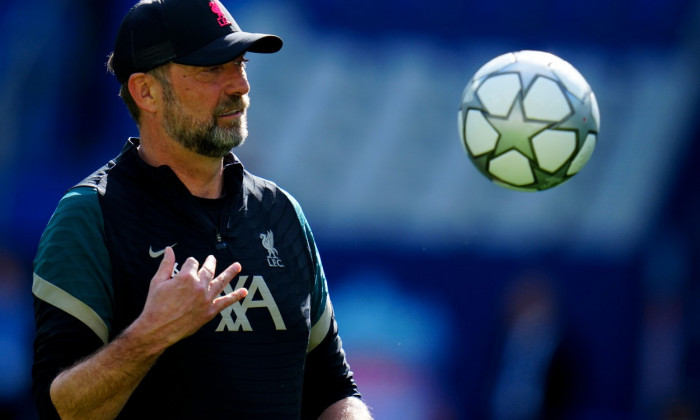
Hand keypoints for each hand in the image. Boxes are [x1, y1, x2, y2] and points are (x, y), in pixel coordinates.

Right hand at [131, 247, 246, 350]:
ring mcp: (206, 299)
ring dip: (230, 273)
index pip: (192, 263)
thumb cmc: (155, 305)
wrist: (158, 329)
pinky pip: (225, 302)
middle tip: (212, 259)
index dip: (188, 264)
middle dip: (210, 263)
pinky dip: (235, 296)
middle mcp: (199, 286)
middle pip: (208, 269)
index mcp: (186, 277)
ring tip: (238, 266)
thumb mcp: (157, 281)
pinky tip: (243, 291)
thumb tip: (169, 249)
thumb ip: (166, 264)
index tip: (185, 268)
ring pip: (221, 281)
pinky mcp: (209, 311)